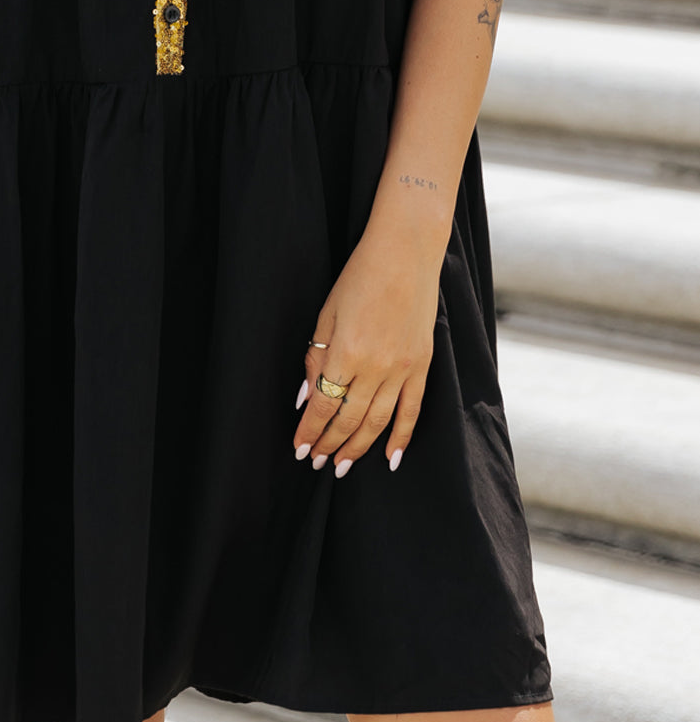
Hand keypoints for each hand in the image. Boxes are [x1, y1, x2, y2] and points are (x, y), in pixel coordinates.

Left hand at [292, 225, 440, 476]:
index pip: (324, 405)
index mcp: (347, 352)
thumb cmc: (360, 277)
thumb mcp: (326, 314)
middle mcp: (376, 367)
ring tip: (343, 467)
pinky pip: (412, 410)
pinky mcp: (423, 365)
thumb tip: (306, 398)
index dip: (310, 431)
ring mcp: (403, 369)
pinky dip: (401, 437)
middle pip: (349, 419)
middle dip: (330, 445)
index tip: (300, 448)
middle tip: (317, 464)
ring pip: (378, 422)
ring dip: (358, 448)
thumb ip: (316, 359)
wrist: (405, 254)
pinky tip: (390, 458)